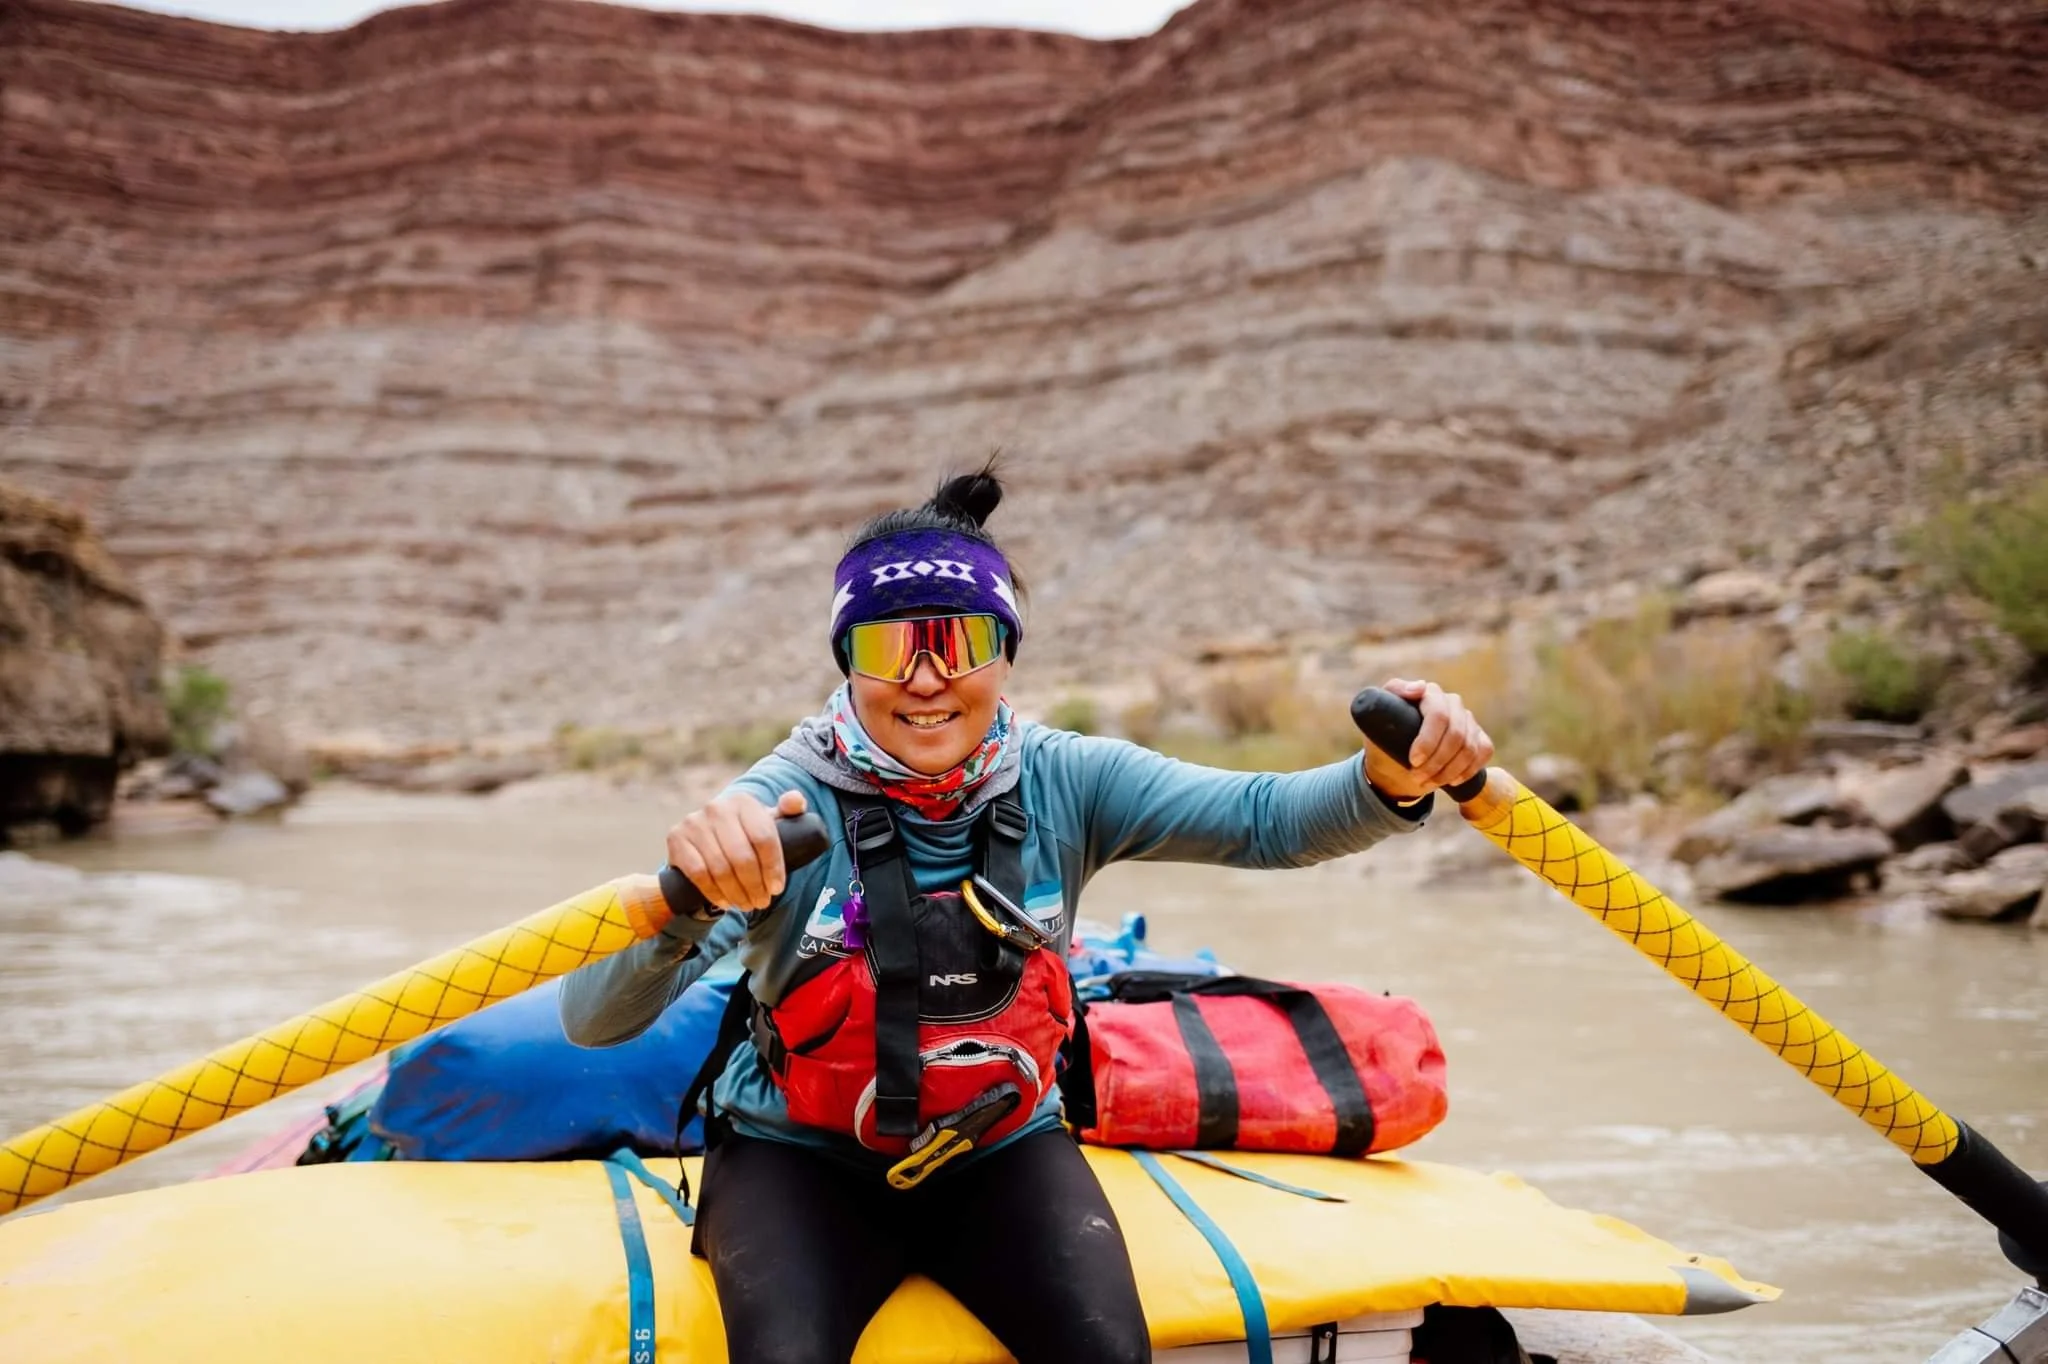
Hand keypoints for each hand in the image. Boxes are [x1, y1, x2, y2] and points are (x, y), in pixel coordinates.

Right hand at [665, 790, 808, 910]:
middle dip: (755, 886)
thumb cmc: (746, 832)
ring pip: (721, 868)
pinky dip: (713, 892)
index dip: (773, 867)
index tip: (777, 888)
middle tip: (761, 902)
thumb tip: (796, 801)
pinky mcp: (677, 838)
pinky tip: (725, 902)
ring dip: (736, 893)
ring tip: (746, 905)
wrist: (706, 835)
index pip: (764, 838)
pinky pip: (698, 873)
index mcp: (744, 802)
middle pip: (742, 857)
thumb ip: (789, 810)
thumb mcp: (767, 821)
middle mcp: (717, 807)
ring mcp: (695, 822)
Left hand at [1362, 678, 1493, 800]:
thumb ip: (1391, 695)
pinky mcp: (1479, 737)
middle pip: (1455, 734)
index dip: (1428, 740)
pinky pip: (1483, 752)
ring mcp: (1467, 719)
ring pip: (1469, 748)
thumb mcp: (1377, 718)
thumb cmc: (1385, 739)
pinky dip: (1467, 770)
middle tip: (1417, 777)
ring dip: (1448, 771)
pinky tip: (1451, 780)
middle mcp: (1451, 702)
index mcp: (1429, 693)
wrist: (1395, 763)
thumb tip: (1419, 688)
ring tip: (1427, 782)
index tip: (1413, 760)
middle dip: (1436, 761)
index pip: (1438, 714)